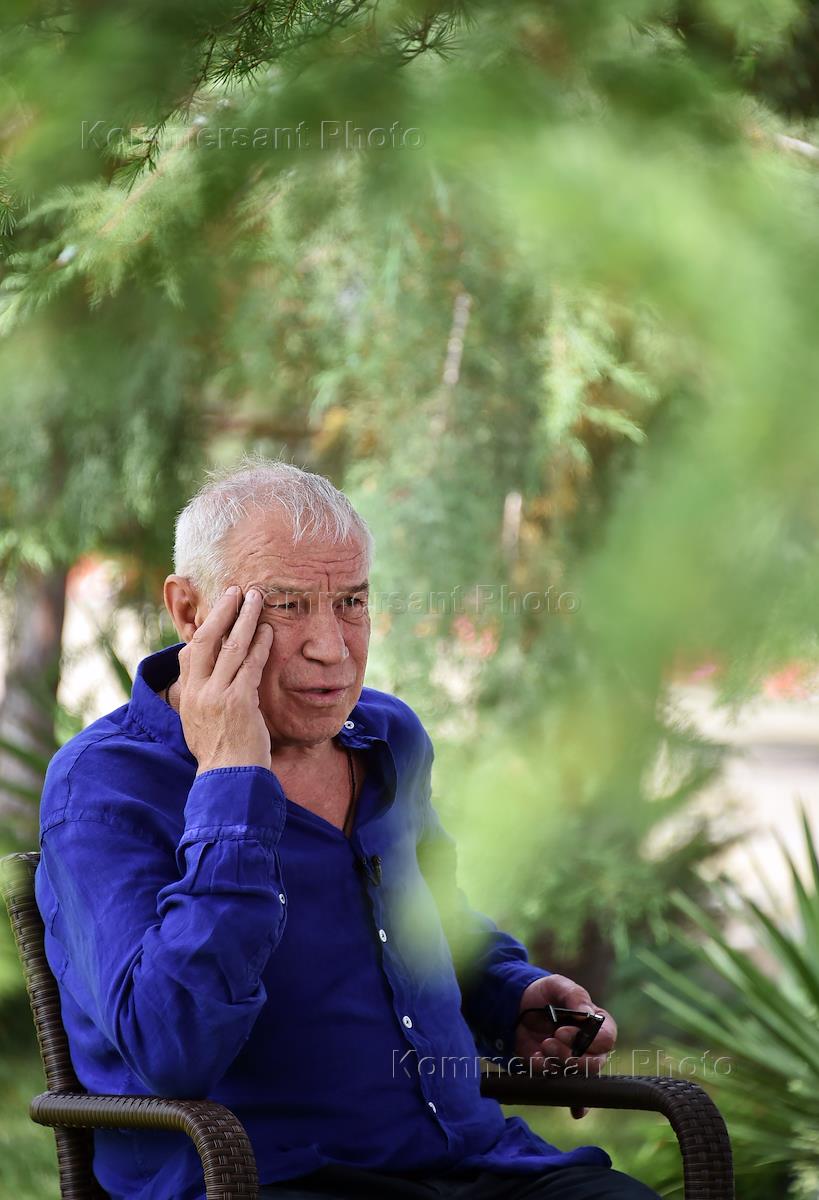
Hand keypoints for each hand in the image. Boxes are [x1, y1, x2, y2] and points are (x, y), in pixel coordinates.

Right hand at [177, 586, 274, 773]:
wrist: (228, 780)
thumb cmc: (221, 756)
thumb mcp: (201, 725)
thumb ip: (203, 701)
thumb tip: (207, 686)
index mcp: (187, 697)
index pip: (188, 655)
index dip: (204, 631)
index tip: (217, 614)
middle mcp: (198, 692)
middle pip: (204, 640)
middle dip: (221, 612)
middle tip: (235, 591)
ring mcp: (217, 695)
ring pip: (230, 646)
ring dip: (244, 618)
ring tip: (256, 597)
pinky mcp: (239, 701)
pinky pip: (250, 665)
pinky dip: (260, 644)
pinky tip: (268, 630)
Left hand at [515, 974, 616, 1120]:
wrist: (517, 1007)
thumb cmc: (545, 994)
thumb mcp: (558, 985)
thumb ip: (575, 996)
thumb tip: (588, 1014)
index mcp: (598, 1025)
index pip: (607, 1039)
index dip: (588, 1039)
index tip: (562, 1030)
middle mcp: (590, 1047)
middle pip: (594, 1064)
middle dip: (571, 1056)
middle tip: (549, 1042)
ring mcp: (573, 1062)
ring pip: (577, 1077)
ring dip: (557, 1065)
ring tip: (541, 1048)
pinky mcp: (556, 1072)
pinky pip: (559, 1086)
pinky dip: (547, 1077)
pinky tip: (535, 1061)